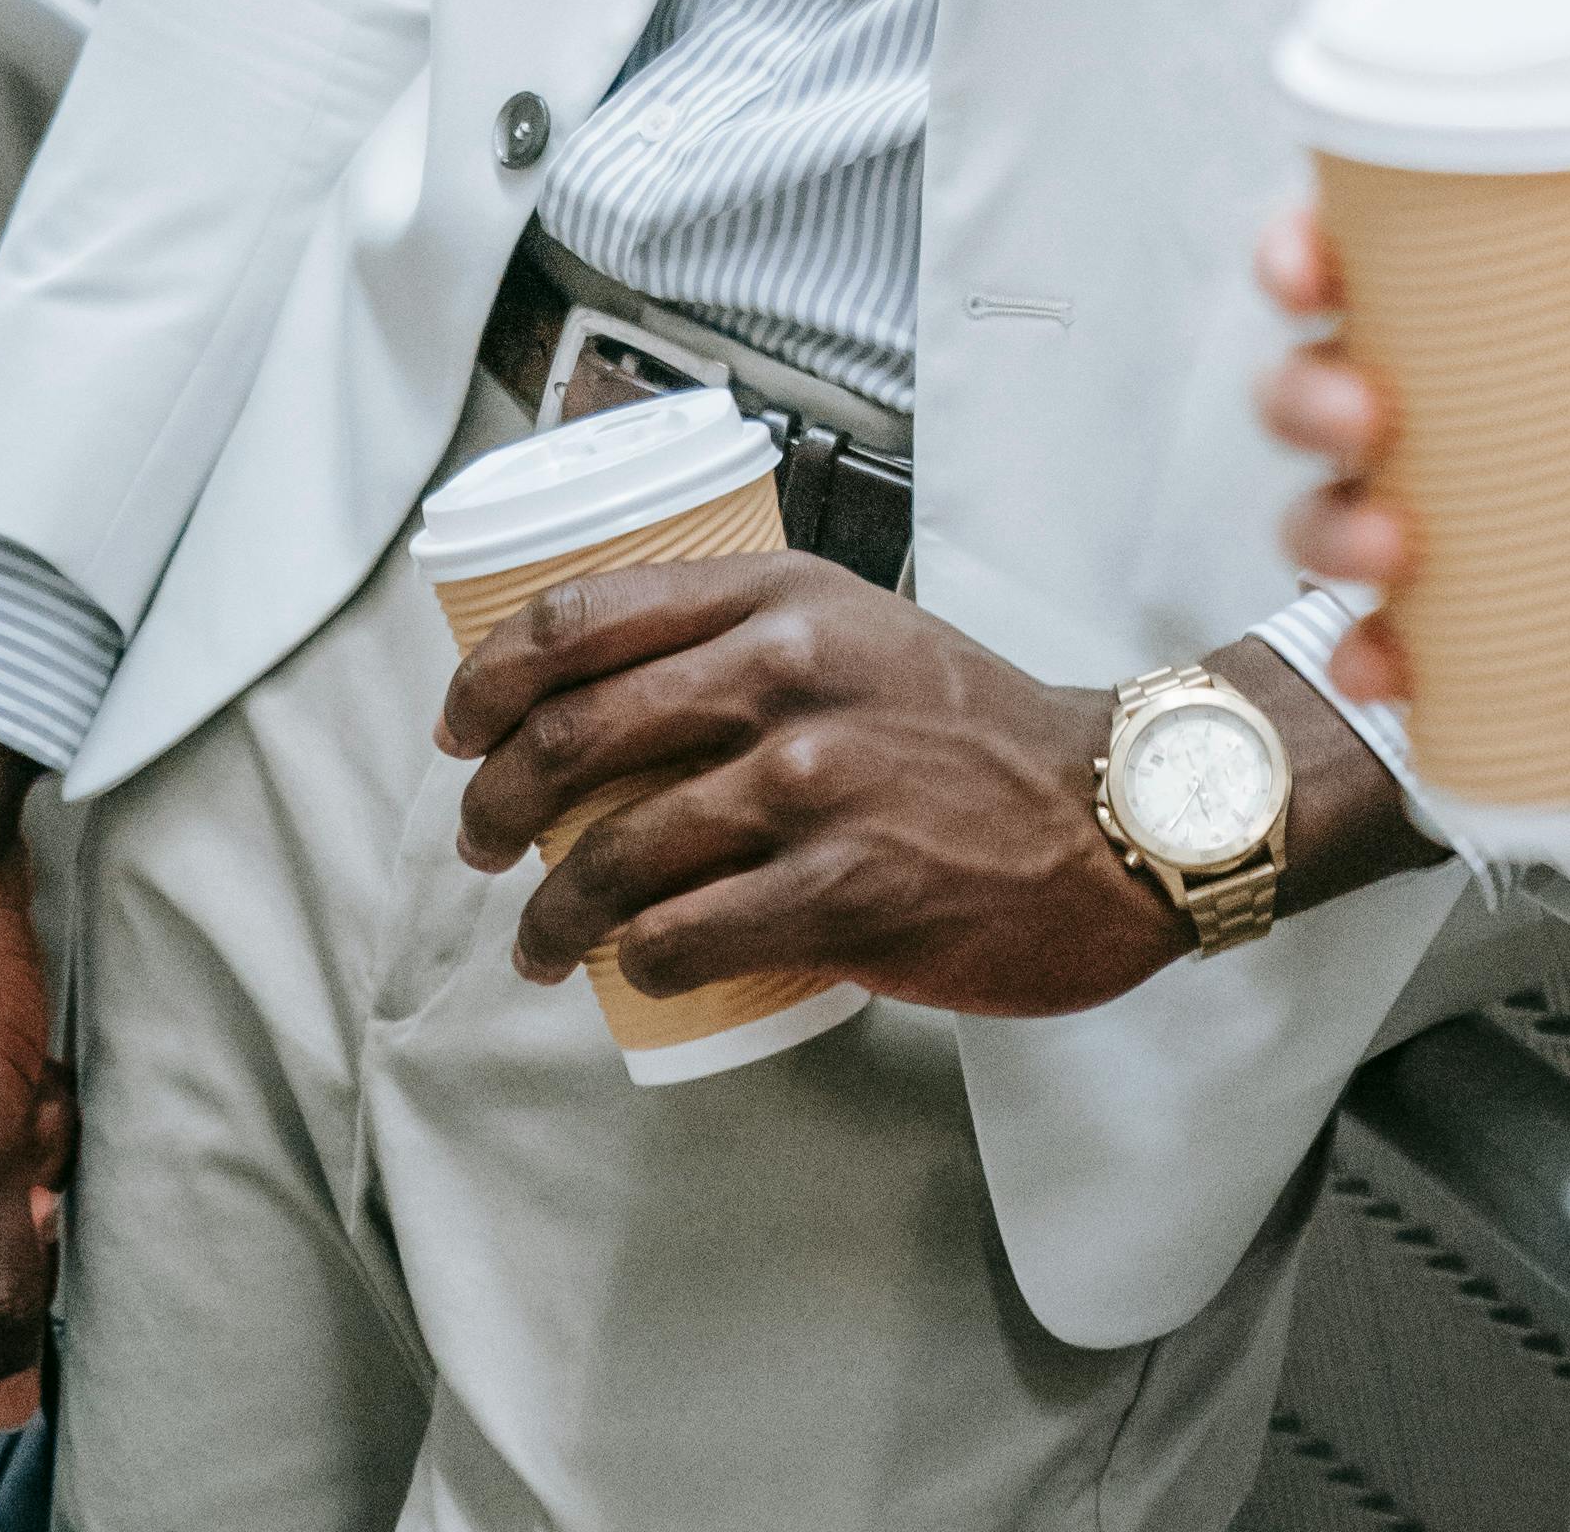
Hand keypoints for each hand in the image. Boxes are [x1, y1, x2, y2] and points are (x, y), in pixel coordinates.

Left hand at [438, 554, 1178, 1021]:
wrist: (1108, 814)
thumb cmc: (977, 730)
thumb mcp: (862, 631)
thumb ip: (752, 642)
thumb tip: (611, 694)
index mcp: (786, 595)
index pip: (583, 615)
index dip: (491, 676)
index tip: (461, 727)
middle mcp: (791, 673)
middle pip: (574, 735)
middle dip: (496, 805)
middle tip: (484, 843)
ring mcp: (816, 785)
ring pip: (612, 855)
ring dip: (548, 913)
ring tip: (539, 939)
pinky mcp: (843, 891)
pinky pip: (681, 939)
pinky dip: (632, 965)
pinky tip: (628, 974)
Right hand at [1258, 203, 1569, 713]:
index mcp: (1481, 322)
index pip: (1354, 258)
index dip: (1297, 254)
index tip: (1307, 271)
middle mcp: (1436, 417)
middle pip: (1307, 386)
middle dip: (1304, 395)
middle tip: (1368, 414)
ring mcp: (1436, 532)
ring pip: (1319, 512)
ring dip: (1326, 524)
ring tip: (1395, 544)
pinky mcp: (1459, 641)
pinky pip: (1375, 648)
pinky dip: (1365, 655)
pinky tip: (1388, 665)